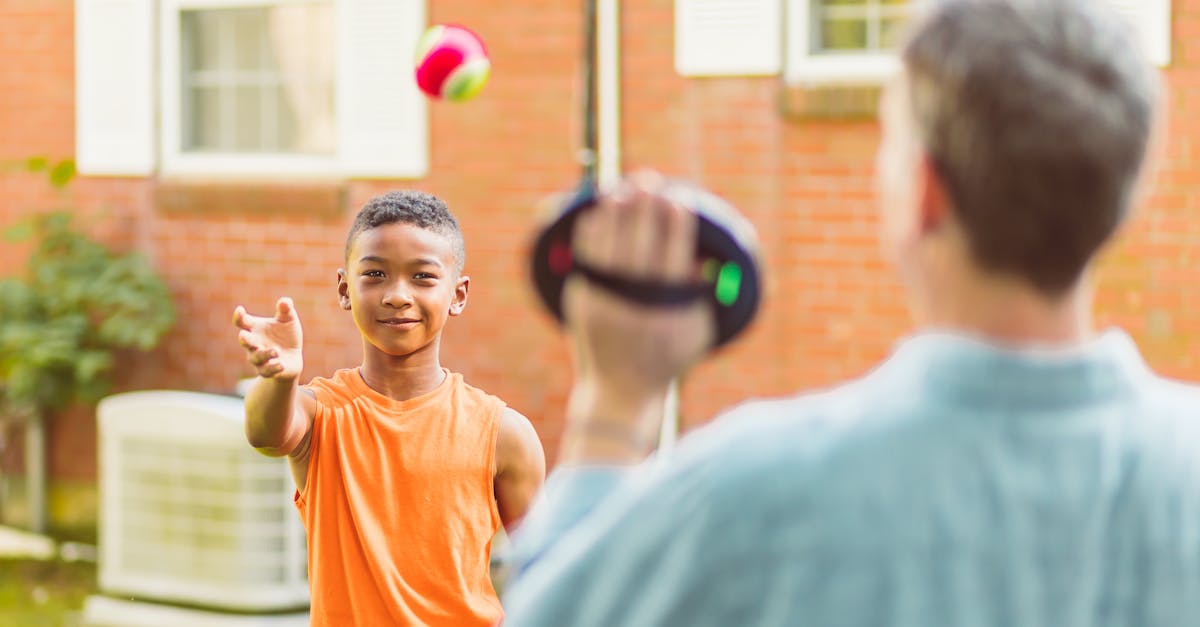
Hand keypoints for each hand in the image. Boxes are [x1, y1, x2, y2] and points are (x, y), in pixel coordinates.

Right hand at [233, 297, 303, 379]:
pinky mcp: (268, 370)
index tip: (240, 310)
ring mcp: (259, 358)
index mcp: (255, 328)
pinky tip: (281, 365)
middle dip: (244, 339)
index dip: (239, 316)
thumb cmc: (286, 335)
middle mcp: (254, 344)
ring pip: (256, 357)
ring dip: (264, 354)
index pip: (242, 322)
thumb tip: (285, 301)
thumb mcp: (288, 320)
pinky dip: (273, 368)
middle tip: (243, 336)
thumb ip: (286, 310)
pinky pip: (266, 371)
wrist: (293, 357)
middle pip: (245, 341)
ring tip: (276, 351)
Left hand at [561, 172, 714, 456]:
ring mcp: (603, 299)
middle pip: (639, 241)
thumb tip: (706, 255)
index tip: (679, 201)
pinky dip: (592, 230)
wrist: (620, 390)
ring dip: (616, 211)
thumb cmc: (666, 358)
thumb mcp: (695, 330)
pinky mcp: (581, 299)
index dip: (675, 223)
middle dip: (645, 207)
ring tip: (623, 188)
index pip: (673, 252)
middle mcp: (633, 300)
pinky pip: (585, 255)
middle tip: (650, 181)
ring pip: (609, 243)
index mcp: (665, 306)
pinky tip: (598, 212)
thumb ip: (703, 295)